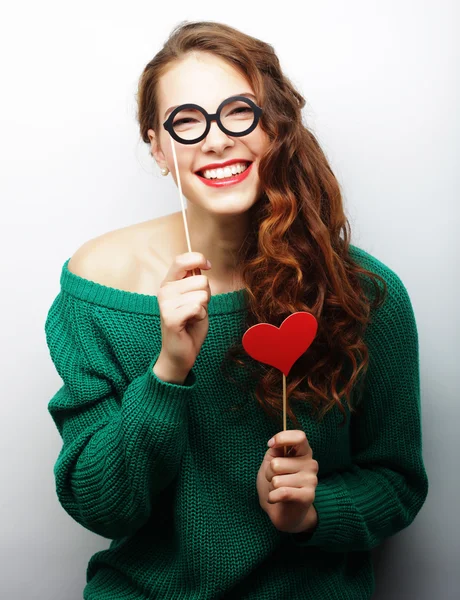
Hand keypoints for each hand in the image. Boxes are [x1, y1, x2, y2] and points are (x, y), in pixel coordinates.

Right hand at [156, 252, 211, 376]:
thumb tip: (202, 264)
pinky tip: (191, 322)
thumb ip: (196, 281)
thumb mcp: (195, 298)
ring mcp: (165, 304)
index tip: (207, 266)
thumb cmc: (190, 325)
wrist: (180, 352)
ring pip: (201, 294)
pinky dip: (200, 316)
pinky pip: (197, 307)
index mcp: (169, 283)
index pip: (181, 260)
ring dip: (203, 307)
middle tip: (196, 308)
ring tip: (192, 316)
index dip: (198, 259)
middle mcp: (164, 291)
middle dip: (206, 295)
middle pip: (201, 280)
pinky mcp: (170, 318)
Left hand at [256, 430, 318, 533]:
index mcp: (303, 452)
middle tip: (275, 480)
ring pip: (277, 480)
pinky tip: (276, 499)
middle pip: (277, 463)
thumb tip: (275, 443)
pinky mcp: (308, 496)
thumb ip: (276, 450)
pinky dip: (272, 497)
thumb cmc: (276, 484)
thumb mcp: (272, 462)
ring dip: (272, 487)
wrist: (282, 513)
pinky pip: (282, 492)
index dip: (282, 438)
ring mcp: (311, 480)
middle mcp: (311, 464)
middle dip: (269, 473)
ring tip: (279, 490)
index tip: (271, 445)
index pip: (299, 436)